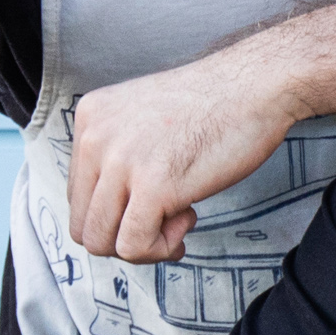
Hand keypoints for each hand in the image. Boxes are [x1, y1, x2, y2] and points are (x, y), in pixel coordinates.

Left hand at [67, 46, 301, 260]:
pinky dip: (160, 249)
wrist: (257, 85)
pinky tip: (189, 220)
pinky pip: (134, 246)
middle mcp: (95, 140)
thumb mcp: (145, 117)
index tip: (153, 202)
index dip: (118, 209)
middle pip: (83, 223)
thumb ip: (120, 151)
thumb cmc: (217, 102)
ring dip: (143, 245)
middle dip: (124, 235)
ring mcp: (121, 163)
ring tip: (180, 220)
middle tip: (165, 221)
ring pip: (100, 241)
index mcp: (91, 119)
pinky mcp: (152, 187)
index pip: (78, 193)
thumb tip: (115, 206)